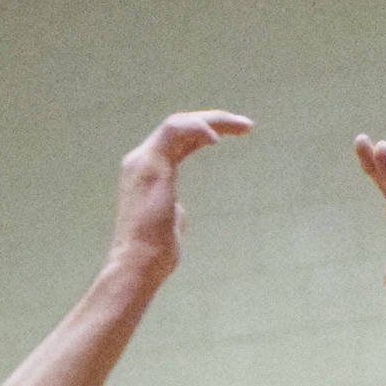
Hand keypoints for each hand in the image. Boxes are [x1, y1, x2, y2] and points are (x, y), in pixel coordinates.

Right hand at [108, 110, 250, 287]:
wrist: (137, 266)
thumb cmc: (155, 255)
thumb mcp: (170, 229)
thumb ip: (175, 214)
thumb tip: (180, 212)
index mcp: (148, 172)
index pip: (178, 140)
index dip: (204, 133)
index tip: (235, 134)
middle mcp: (142, 160)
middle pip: (181, 126)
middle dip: (215, 120)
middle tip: (247, 125)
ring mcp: (143, 161)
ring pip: (178, 123)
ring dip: (212, 120)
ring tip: (242, 125)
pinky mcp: (150, 165)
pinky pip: (174, 131)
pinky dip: (197, 129)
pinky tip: (217, 139)